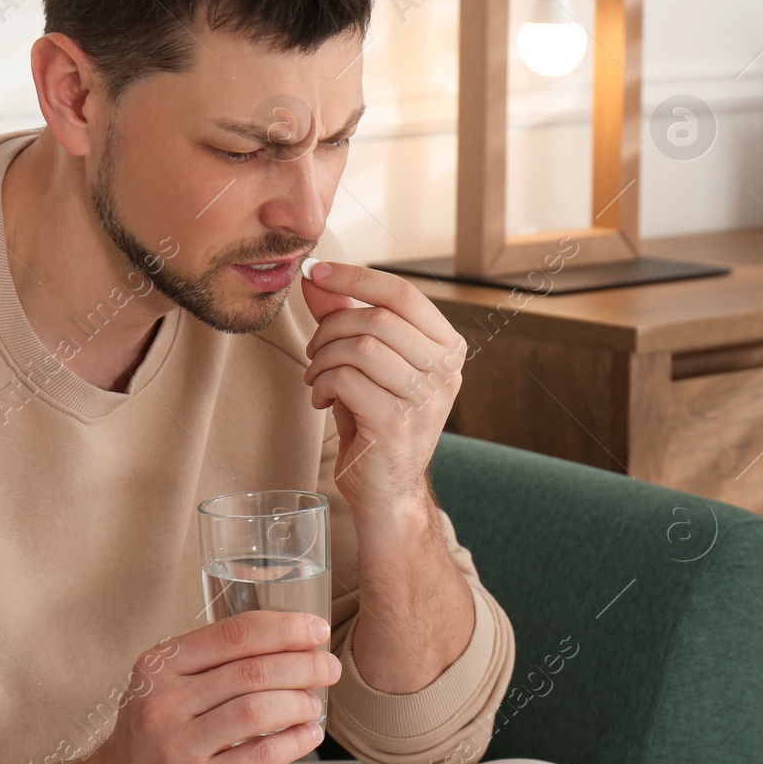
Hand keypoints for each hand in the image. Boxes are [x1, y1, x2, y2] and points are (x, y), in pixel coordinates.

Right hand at [76, 612, 341, 763]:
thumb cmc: (151, 735)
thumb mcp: (164, 686)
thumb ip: (212, 662)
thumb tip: (290, 640)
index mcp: (159, 666)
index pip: (234, 634)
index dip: (284, 629)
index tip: (317, 629)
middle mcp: (163, 702)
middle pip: (252, 671)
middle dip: (303, 665)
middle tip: (329, 667)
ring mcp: (177, 746)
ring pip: (259, 710)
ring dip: (300, 702)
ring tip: (316, 703)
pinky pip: (260, 756)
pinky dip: (294, 742)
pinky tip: (309, 734)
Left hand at [299, 261, 466, 516]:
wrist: (388, 492)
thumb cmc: (378, 423)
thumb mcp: (366, 364)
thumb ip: (346, 318)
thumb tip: (316, 278)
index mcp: (447, 349)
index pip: (403, 294)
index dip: (356, 277)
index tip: (317, 271)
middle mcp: (445, 372)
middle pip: (377, 318)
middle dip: (332, 327)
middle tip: (315, 350)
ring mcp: (425, 400)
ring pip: (360, 347)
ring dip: (324, 358)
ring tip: (318, 377)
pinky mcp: (396, 425)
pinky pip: (347, 380)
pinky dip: (324, 384)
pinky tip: (323, 399)